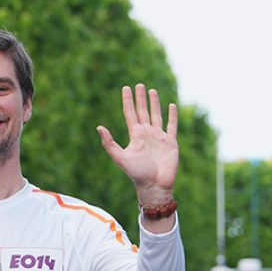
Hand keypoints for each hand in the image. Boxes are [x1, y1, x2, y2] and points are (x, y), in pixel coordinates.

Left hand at [97, 84, 177, 205]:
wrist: (154, 185)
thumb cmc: (136, 174)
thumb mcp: (120, 157)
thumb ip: (109, 143)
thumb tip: (99, 127)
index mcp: (135, 136)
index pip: (130, 114)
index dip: (128, 101)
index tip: (125, 88)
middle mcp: (146, 134)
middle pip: (143, 111)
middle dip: (140, 98)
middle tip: (139, 85)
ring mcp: (159, 137)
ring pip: (156, 115)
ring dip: (154, 103)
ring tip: (152, 91)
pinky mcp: (170, 142)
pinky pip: (172, 126)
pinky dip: (172, 116)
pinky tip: (171, 106)